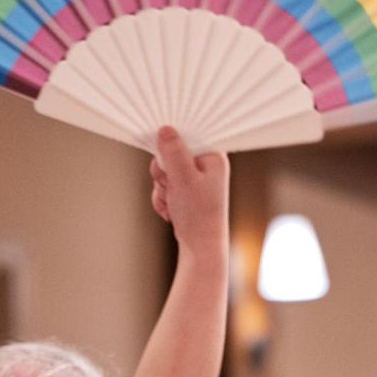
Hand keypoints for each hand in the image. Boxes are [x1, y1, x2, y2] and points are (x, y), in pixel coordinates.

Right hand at [150, 127, 228, 256]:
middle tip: (172, 186)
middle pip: (171, 154)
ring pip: (164, 172)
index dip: (172, 147)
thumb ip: (173, 151)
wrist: (199, 247)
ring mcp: (196, 180)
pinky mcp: (187, 192)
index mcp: (214, 157)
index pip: (187, 136)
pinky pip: (164, 187)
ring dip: (162, 189)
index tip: (166, 159)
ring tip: (174, 203)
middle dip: (164, 173)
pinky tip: (170, 212)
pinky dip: (162, 198)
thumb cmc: (198, 214)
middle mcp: (207, 166)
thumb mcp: (183, 177)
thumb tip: (165, 129)